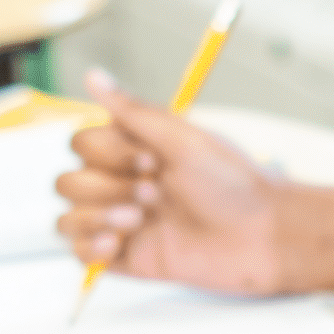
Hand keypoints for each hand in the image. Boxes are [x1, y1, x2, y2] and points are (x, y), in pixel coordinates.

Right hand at [54, 71, 289, 294]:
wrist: (265, 235)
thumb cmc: (235, 184)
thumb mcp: (184, 140)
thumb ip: (133, 111)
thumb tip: (92, 75)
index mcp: (135, 153)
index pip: (82, 145)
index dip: (107, 154)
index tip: (152, 160)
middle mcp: (124, 185)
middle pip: (68, 182)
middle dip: (105, 188)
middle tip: (155, 193)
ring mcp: (124, 223)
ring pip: (67, 219)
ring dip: (96, 216)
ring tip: (139, 220)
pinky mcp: (128, 258)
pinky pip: (80, 254)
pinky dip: (90, 248)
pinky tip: (117, 242)